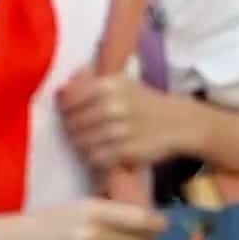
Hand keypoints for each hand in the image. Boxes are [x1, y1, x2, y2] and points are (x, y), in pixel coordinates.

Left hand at [57, 67, 199, 171]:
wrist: (179, 122)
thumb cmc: (144, 101)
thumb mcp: (121, 82)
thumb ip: (90, 83)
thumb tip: (59, 91)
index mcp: (109, 85)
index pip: (69, 100)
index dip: (64, 109)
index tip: (68, 113)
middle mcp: (113, 106)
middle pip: (72, 123)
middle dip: (71, 129)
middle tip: (77, 130)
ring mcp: (119, 130)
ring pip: (81, 142)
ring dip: (81, 144)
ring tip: (90, 141)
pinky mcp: (126, 151)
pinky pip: (95, 157)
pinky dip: (94, 157)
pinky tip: (101, 151)